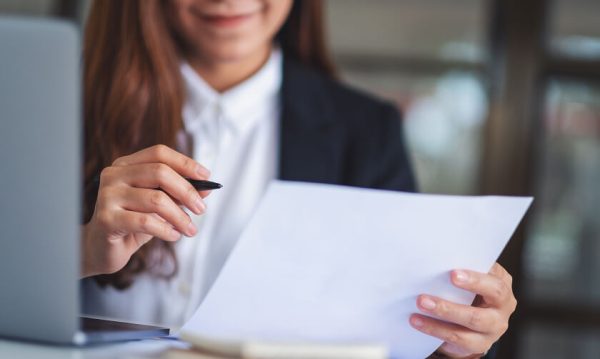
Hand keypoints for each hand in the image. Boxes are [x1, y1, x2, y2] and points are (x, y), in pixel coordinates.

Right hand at [81, 145, 210, 277]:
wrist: (101, 249)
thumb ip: (178, 195)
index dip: (185, 163)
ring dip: (180, 216)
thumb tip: (206, 189)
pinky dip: (165, 229)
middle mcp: (114, 175)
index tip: (206, 177)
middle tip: (201, 209)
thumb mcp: (158, 206)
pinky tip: (173, 236)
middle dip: (187, 191)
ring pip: (156, 199)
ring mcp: (107, 195)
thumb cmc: (132, 224)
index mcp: (126, 165)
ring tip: (190, 229)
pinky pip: (145, 221)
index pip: (159, 153)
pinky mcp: (106, 219)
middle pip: (160, 172)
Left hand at [410, 263, 516, 357]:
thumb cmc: (474, 287)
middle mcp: (501, 310)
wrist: (478, 315)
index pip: (494, 284)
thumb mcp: (474, 275)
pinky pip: (457, 340)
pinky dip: (435, 331)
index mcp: (502, 287)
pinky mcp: (479, 345)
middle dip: (449, 308)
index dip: (475, 280)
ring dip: (438, 321)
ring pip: (465, 329)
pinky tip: (419, 323)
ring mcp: (492, 330)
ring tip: (419, 308)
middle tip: (422, 299)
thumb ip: (464, 267)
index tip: (453, 274)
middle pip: (478, 314)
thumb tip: (437, 260)